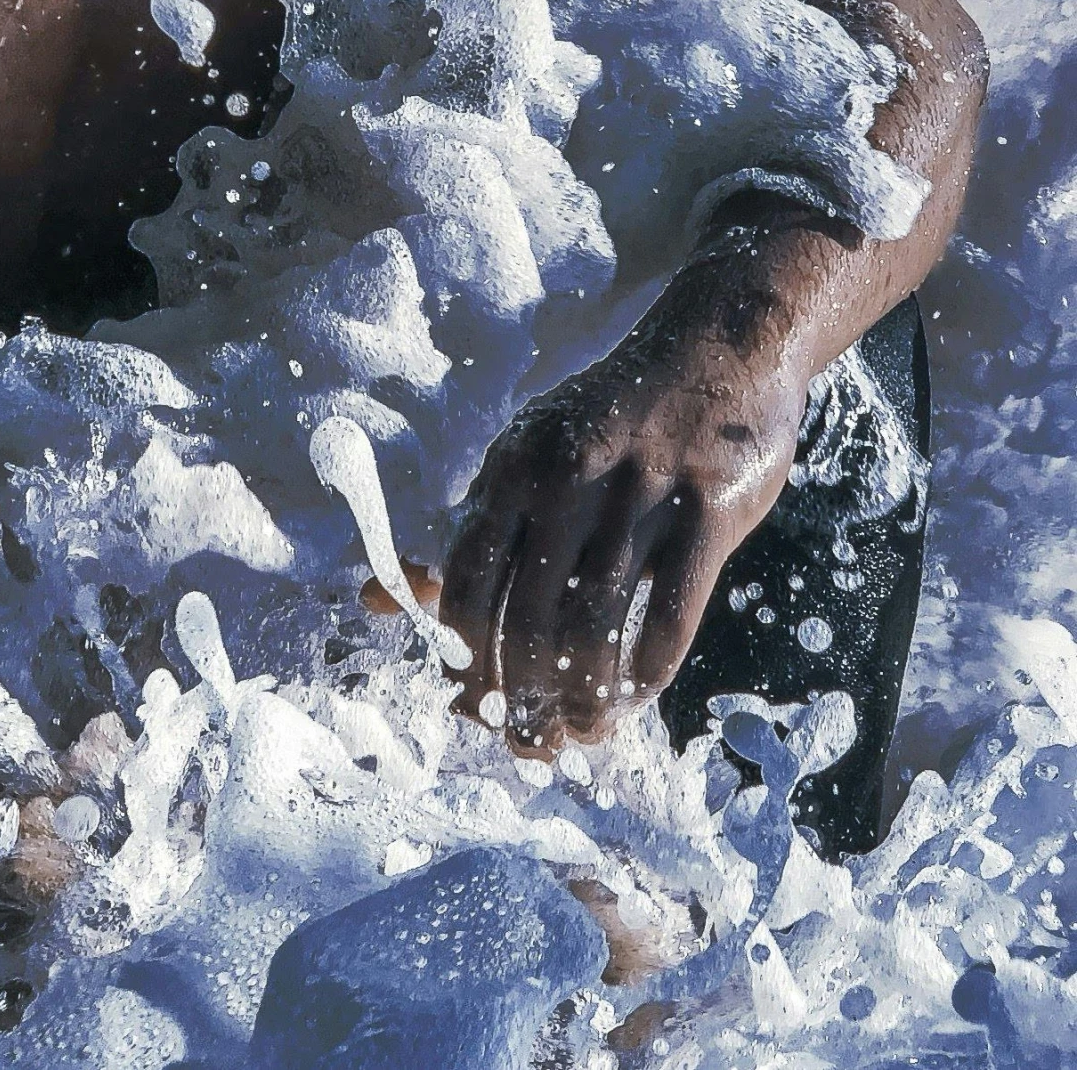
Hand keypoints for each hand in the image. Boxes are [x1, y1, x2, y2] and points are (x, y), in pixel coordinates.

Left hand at [438, 330, 809, 751]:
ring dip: (583, 702)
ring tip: (580, 736)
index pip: (468, 585)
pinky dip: (644, 676)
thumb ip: (474, 528)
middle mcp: (569, 480)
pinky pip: (668, 617)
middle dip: (519, 699)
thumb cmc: (609, 419)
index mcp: (515, 467)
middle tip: (526, 745)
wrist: (716, 348)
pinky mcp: (709, 510)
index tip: (469, 705)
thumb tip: (377, 599)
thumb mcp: (530, 453)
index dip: (463, 659)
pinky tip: (633, 700)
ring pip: (596, 631)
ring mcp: (642, 495)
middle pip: (528, 622)